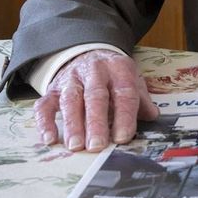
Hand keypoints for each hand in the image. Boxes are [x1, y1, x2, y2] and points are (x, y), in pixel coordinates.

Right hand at [32, 50, 158, 151]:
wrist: (88, 52)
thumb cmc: (113, 75)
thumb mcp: (132, 79)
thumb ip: (142, 99)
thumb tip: (152, 116)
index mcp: (119, 70)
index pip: (124, 92)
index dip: (124, 115)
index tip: (123, 137)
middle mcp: (94, 72)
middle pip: (95, 96)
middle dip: (96, 122)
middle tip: (97, 145)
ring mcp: (71, 80)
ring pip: (70, 100)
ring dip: (72, 124)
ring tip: (76, 146)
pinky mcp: (52, 89)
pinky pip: (45, 105)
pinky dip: (45, 122)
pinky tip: (49, 139)